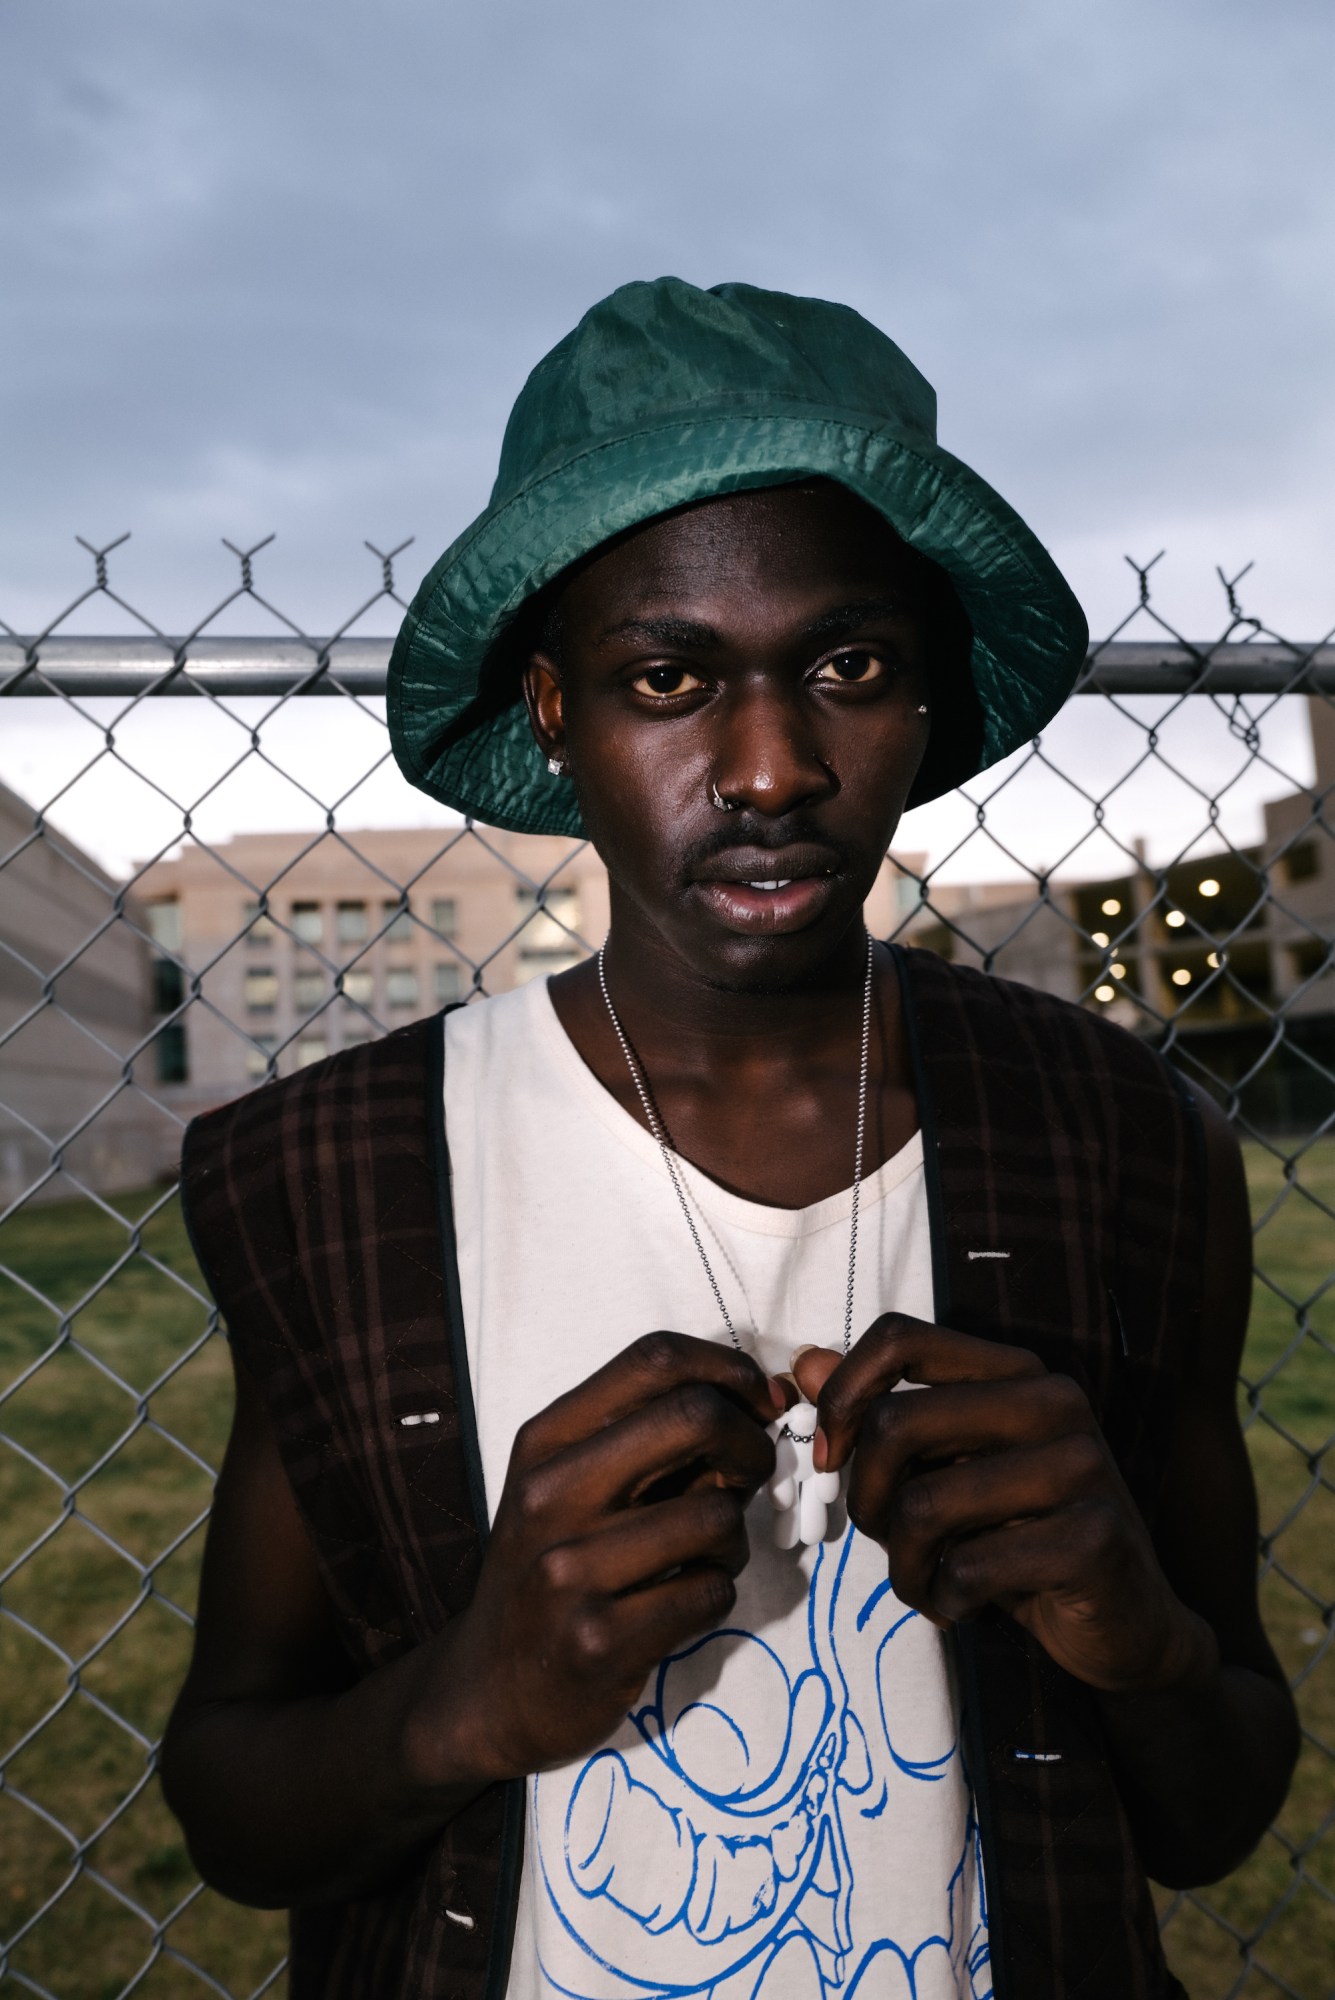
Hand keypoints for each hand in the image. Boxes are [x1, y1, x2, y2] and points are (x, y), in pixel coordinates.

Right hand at [416, 1332, 782, 1782]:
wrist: (491, 1689)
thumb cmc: (552, 1568)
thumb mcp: (572, 1485)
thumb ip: (654, 1436)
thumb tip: (769, 1395)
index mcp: (546, 1440)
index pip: (654, 1359)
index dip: (729, 1371)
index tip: (760, 1402)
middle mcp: (549, 1494)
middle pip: (694, 1416)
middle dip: (750, 1444)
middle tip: (750, 1477)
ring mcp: (568, 1570)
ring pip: (717, 1514)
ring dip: (734, 1538)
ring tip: (705, 1556)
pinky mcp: (598, 1641)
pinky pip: (710, 1592)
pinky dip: (716, 1594)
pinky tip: (682, 1603)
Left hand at [793, 1315, 1214, 1695]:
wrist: (1126, 1622)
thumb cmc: (1020, 1536)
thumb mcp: (947, 1470)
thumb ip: (881, 1414)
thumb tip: (804, 1365)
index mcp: (1014, 1371)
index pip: (900, 1339)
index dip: (842, 1393)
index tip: (829, 1455)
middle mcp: (1053, 1402)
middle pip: (895, 1424)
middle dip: (867, 1499)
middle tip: (888, 1539)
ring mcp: (1081, 1466)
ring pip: (923, 1505)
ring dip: (903, 1565)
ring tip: (925, 1581)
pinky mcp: (1094, 1538)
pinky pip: (969, 1567)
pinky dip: (944, 1598)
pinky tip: (963, 1605)